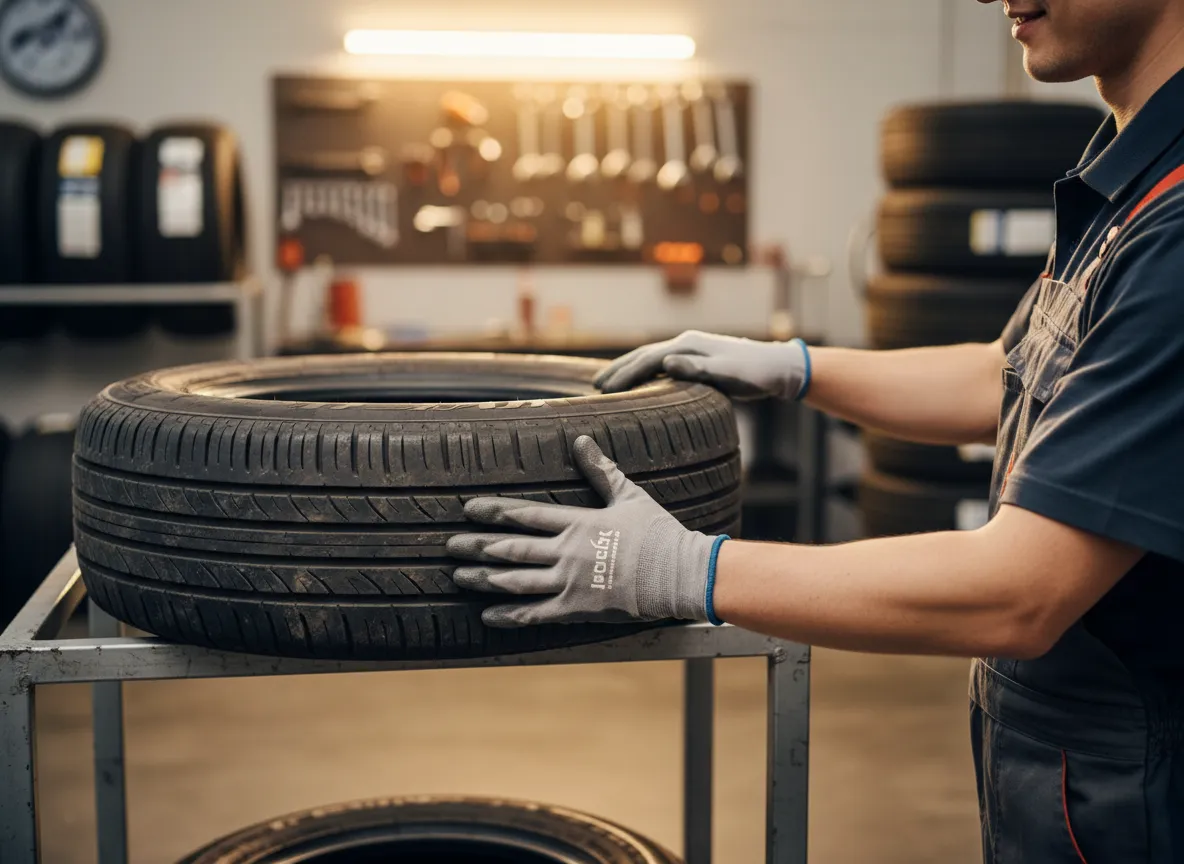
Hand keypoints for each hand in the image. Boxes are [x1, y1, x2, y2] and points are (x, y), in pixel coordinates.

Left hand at [446, 436, 724, 626]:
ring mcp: (570, 582)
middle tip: (450, 545)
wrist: (678, 573)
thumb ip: (601, 470)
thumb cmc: (657, 532)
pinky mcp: (578, 608)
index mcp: (577, 523)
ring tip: (459, 575)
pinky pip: (537, 614)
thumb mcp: (628, 495)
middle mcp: (566, 552)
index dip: (494, 511)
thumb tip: (582, 440)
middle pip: (512, 548)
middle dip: (478, 546)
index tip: (469, 509)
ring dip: (485, 578)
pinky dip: (510, 615)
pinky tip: (488, 615)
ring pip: (517, 581)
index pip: (525, 515)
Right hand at [595, 330, 809, 399]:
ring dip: (629, 369)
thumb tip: (666, 363)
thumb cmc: (754, 373)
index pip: (648, 359)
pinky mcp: (697, 358)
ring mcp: (691, 349)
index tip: (606, 389)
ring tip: (609, 383)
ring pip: (651, 358)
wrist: (777, 367)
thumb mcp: (727, 373)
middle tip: (596, 386)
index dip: (625, 373)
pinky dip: (645, 371)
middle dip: (619, 369)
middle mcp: (686, 343)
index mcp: (689, 345)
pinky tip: (640, 381)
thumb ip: (696, 369)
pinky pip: (663, 364)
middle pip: (644, 355)